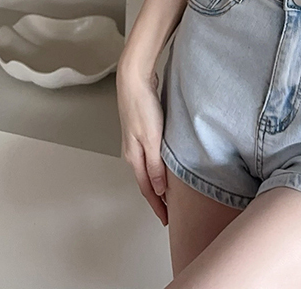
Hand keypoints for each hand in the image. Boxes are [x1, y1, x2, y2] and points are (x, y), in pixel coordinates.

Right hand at [116, 60, 168, 225]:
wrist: (133, 80)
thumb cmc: (142, 107)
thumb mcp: (151, 139)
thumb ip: (155, 165)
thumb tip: (158, 190)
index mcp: (134, 157)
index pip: (147, 189)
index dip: (157, 205)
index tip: (166, 219)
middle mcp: (132, 152)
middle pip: (146, 181)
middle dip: (156, 198)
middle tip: (168, 212)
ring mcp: (135, 141)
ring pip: (147, 169)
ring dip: (156, 182)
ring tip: (167, 193)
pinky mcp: (141, 130)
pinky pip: (149, 156)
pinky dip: (156, 166)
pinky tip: (163, 165)